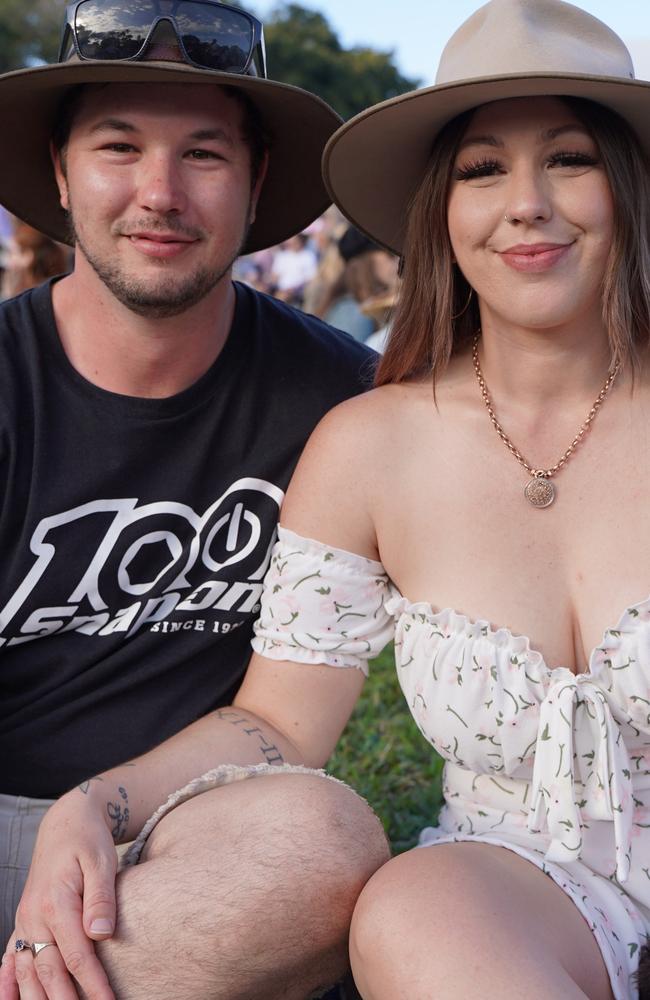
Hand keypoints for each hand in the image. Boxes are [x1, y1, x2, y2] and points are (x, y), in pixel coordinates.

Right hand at [1, 793, 116, 999]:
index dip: (93, 985)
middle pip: (49, 971)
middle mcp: (34, 916)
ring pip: (28, 971)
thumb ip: (101, 899)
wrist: (66, 822)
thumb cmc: (88, 840)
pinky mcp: (23, 921)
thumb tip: (101, 936)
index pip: (76, 956)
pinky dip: (9, 983)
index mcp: (56, 903)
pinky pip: (10, 958)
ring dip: (37, 998)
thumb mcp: (101, 861)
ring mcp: (25, 920)